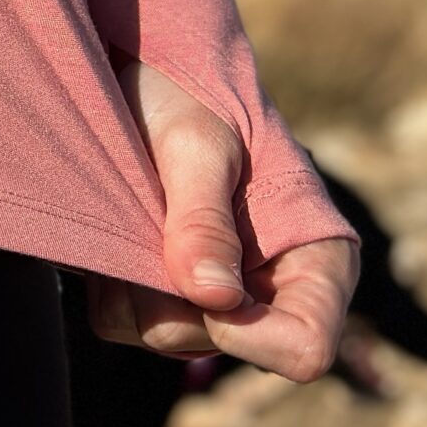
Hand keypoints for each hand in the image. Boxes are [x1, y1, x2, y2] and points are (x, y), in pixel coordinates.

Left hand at [84, 60, 359, 383]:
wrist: (148, 77)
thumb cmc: (189, 98)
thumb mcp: (197, 146)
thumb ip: (204, 220)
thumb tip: (213, 298)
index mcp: (316, 263)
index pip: (305, 348)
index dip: (249, 334)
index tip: (200, 284)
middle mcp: (272, 295)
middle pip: (215, 345)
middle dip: (171, 290)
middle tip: (154, 213)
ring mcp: (217, 301)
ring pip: (161, 336)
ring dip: (134, 278)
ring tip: (141, 209)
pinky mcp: (164, 296)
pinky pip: (119, 320)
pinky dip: (109, 278)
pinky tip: (121, 226)